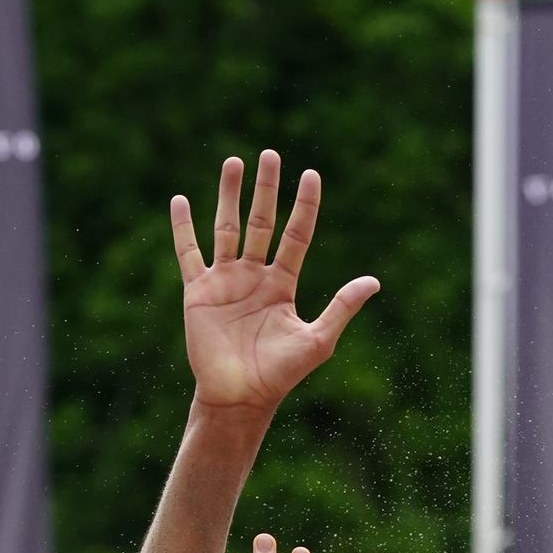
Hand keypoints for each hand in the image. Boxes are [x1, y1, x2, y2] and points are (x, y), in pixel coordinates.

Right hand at [173, 153, 378, 416]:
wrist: (239, 398)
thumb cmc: (280, 375)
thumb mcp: (317, 340)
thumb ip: (342, 308)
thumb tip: (373, 281)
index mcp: (282, 284)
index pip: (296, 235)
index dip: (304, 206)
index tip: (311, 175)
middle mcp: (254, 276)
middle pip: (262, 221)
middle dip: (266, 188)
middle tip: (270, 155)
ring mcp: (226, 281)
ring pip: (227, 227)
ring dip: (229, 195)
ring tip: (233, 162)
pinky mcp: (198, 291)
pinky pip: (189, 253)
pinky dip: (183, 228)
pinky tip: (179, 201)